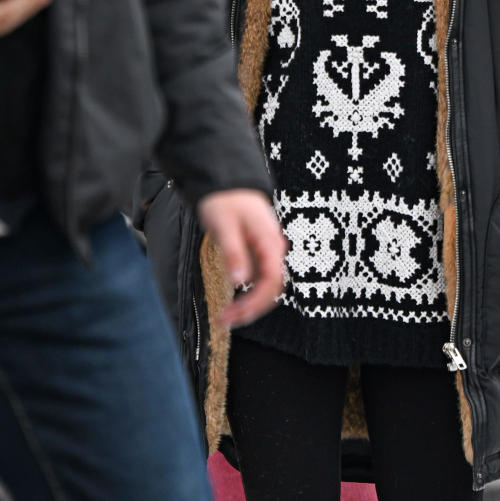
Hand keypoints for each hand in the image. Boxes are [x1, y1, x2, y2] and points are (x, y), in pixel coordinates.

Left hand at [197, 188, 287, 328]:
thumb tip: (239, 280)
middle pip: (272, 288)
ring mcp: (269, 249)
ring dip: (250, 303)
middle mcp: (274, 247)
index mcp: (270, 241)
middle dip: (251, 309)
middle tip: (226, 320)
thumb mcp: (224, 226)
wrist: (227, 180)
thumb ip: (234, 252)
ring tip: (228, 315)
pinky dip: (249, 293)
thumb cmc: (225, 199)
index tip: (232, 316)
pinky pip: (261, 278)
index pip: (270, 282)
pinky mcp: (261, 250)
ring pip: (267, 285)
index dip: (253, 303)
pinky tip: (234, 299)